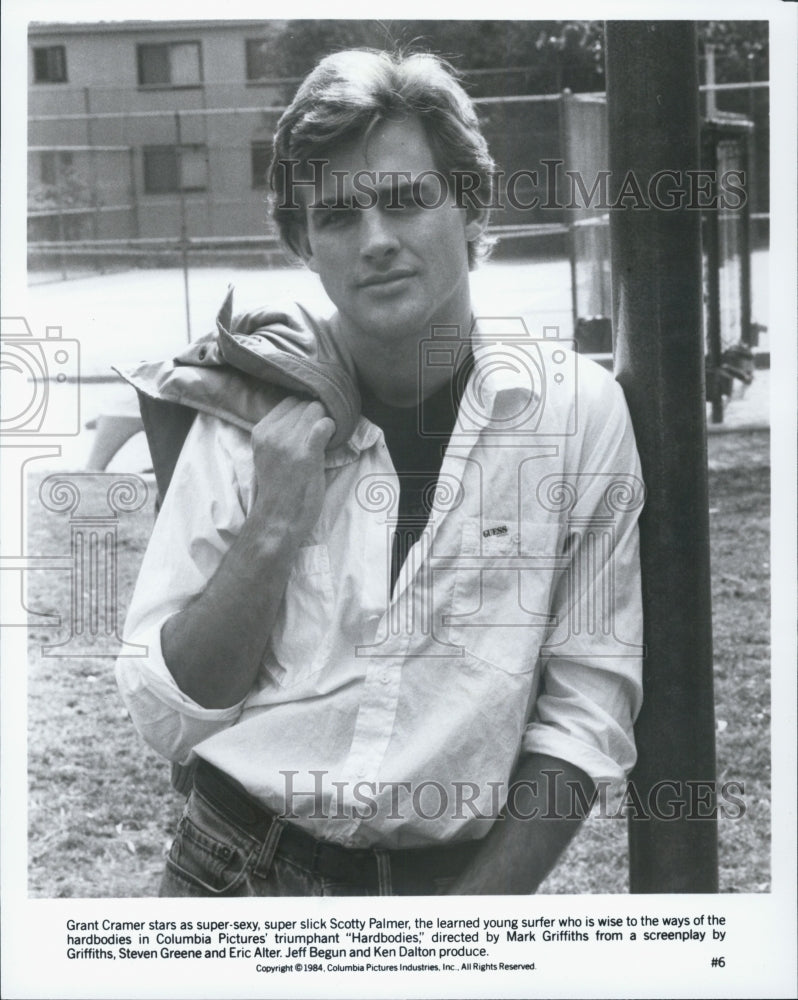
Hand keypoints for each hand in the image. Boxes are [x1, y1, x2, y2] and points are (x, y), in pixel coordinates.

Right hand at [249, 397, 335, 546]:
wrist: (278, 519)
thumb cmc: (278, 490)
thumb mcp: (268, 454)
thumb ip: (279, 433)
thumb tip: (304, 413)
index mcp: (260, 432)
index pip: (289, 402)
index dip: (304, 412)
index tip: (311, 426)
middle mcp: (272, 434)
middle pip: (304, 404)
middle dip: (316, 415)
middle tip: (321, 435)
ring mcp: (288, 443)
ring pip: (316, 410)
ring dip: (325, 422)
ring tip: (325, 440)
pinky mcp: (306, 454)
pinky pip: (325, 425)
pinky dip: (332, 429)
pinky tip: (331, 442)